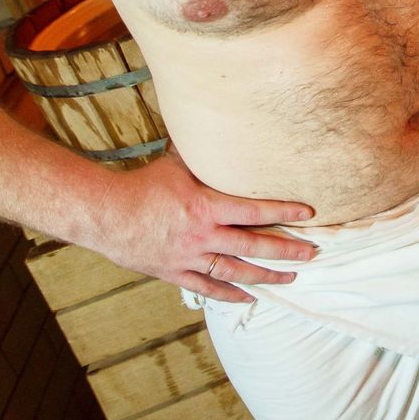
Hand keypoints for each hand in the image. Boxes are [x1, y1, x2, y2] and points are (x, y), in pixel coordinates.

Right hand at [83, 151, 316, 302]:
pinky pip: (208, 288)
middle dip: (286, 249)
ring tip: (292, 276)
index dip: (284, 212)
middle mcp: (202, 236)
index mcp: (206, 207)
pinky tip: (251, 297)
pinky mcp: (175, 273)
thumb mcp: (177, 165)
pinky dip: (231, 294)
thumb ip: (203, 154)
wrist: (106, 214)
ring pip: (236, 271)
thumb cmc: (143, 185)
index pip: (255, 210)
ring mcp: (189, 258)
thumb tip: (219, 122)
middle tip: (312, 253)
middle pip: (253, 245)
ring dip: (266, 275)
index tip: (309, 213)